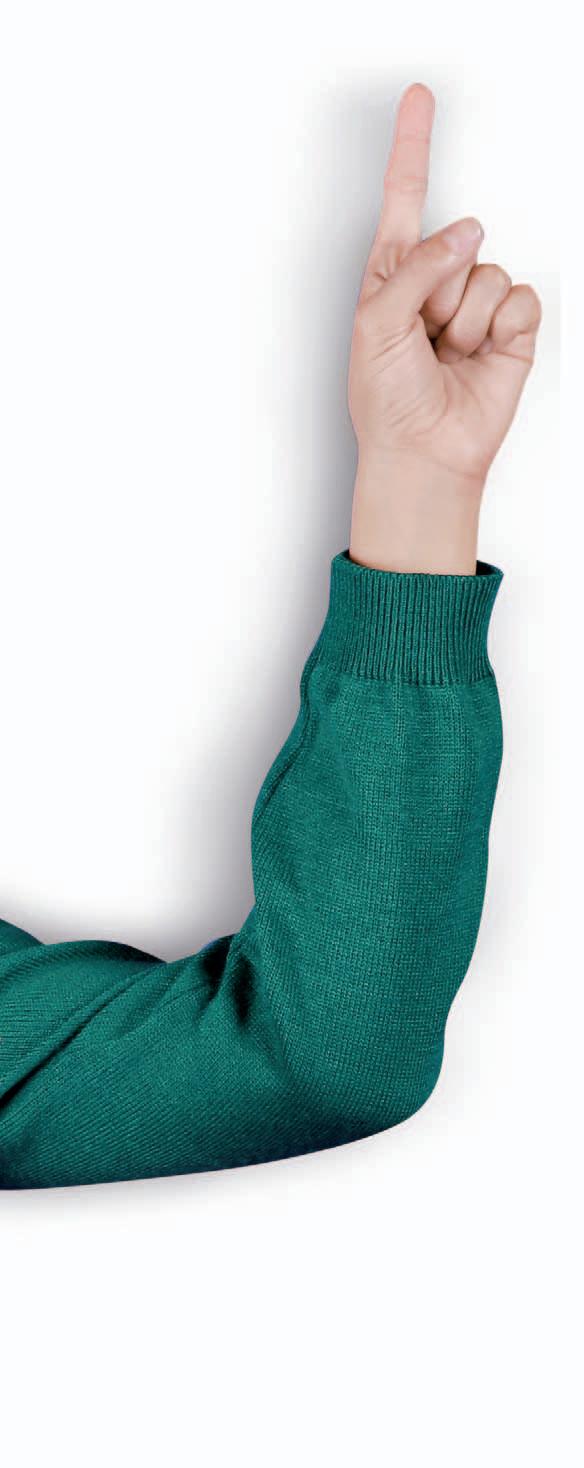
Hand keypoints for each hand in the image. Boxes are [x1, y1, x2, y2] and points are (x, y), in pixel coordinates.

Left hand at [348, 83, 541, 573]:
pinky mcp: (512, 327)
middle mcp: (436, 281)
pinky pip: (517, 297)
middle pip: (453, 239)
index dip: (414, 147)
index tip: (418, 97)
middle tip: (424, 339)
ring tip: (447, 357)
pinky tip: (479, 358)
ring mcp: (476, 303)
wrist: (423, 454)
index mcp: (392, 274)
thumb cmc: (387, 400)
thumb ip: (417, 267)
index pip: (405, 198)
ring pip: (486, 270)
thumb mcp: (377, 323)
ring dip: (464, 320)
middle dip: (437, 290)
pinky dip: (498, 329)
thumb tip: (468, 231)